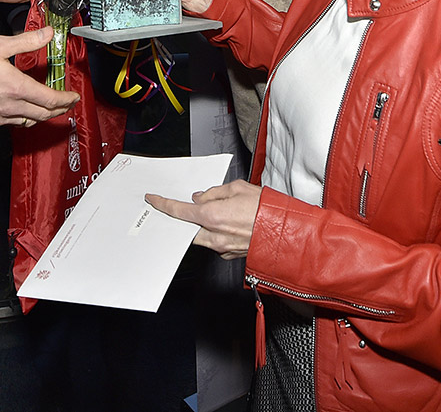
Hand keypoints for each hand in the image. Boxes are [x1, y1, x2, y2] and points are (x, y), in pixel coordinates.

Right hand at [0, 27, 78, 127]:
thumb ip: (26, 41)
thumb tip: (47, 34)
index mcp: (17, 87)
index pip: (51, 100)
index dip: (66, 99)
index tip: (74, 95)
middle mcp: (12, 106)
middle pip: (45, 114)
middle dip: (61, 109)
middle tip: (67, 102)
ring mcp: (1, 117)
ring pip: (31, 121)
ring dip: (44, 115)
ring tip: (50, 107)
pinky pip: (15, 124)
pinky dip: (26, 118)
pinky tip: (24, 111)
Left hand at [144, 180, 261, 260]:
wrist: (287, 231)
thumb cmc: (266, 209)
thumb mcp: (238, 188)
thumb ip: (214, 192)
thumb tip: (201, 198)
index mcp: (212, 216)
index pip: (178, 211)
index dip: (163, 204)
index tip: (154, 200)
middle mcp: (213, 235)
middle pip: (186, 228)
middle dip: (183, 219)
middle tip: (182, 208)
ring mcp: (222, 247)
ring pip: (200, 237)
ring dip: (200, 226)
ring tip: (212, 213)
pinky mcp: (230, 254)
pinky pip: (215, 243)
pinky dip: (214, 233)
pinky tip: (226, 224)